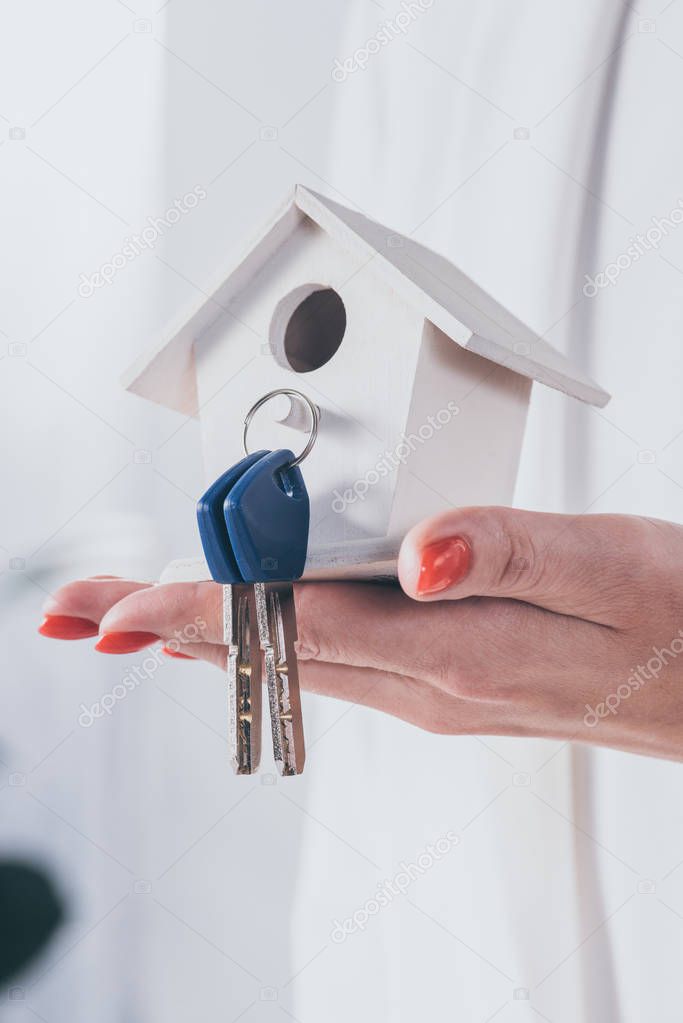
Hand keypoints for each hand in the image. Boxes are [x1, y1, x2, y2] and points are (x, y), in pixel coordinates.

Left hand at [38, 508, 682, 760]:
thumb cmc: (676, 620)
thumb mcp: (607, 567)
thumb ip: (508, 552)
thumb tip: (416, 552)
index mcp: (454, 651)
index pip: (295, 627)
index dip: (197, 612)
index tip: (109, 613)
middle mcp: (429, 681)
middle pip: (269, 649)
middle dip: (165, 625)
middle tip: (73, 611)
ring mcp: (435, 686)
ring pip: (293, 654)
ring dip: (206, 630)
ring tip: (127, 614)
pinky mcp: (449, 675)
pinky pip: (333, 655)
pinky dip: (270, 632)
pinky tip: (246, 622)